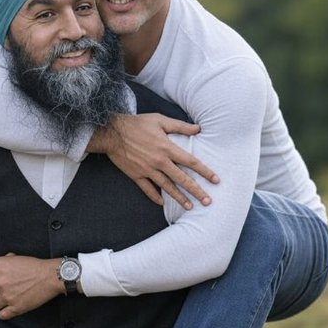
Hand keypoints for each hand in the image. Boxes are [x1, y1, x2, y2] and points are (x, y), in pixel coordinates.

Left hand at [0, 253, 62, 318]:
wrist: (49, 276)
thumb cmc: (31, 265)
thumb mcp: (10, 259)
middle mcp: (0, 283)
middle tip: (0, 292)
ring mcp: (7, 296)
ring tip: (6, 300)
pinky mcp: (16, 308)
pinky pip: (2, 315)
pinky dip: (5, 313)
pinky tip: (11, 308)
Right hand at [91, 114, 219, 208]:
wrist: (112, 132)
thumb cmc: (137, 124)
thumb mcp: (160, 120)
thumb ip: (180, 126)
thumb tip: (199, 128)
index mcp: (167, 148)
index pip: (190, 162)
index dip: (204, 171)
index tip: (215, 180)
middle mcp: (159, 161)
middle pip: (182, 179)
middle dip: (196, 191)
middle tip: (208, 201)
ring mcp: (147, 170)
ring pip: (167, 187)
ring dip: (179, 198)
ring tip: (190, 207)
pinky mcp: (136, 175)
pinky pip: (147, 189)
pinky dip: (155, 197)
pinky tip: (162, 203)